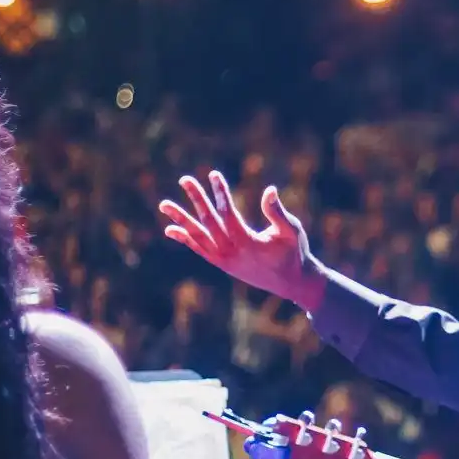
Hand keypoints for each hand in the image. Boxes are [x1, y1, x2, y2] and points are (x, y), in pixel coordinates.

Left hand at [160, 173, 327, 309]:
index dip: (220, 193)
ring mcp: (224, 260)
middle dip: (196, 199)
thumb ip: (278, 212)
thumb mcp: (291, 231)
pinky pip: (199, 250)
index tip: (213, 174)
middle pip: (208, 222)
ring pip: (197, 237)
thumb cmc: (294, 253)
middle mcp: (231, 252)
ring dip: (180, 219)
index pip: (228, 214)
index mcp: (248, 243)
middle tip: (185, 178)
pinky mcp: (222, 264)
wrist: (292, 283)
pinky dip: (184, 239)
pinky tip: (170, 229)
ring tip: (164, 204)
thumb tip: (269, 190)